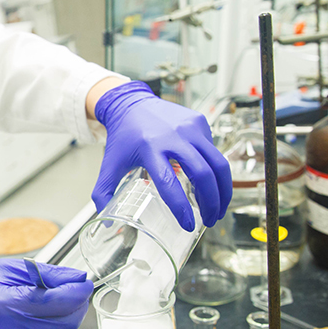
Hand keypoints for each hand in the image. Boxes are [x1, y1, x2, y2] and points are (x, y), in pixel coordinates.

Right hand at [0, 259, 91, 328]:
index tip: (85, 285)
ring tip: (55, 314)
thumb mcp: (5, 271)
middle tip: (72, 298)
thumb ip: (45, 274)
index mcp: (5, 304)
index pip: (58, 301)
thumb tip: (77, 278)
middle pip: (64, 325)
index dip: (78, 292)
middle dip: (75, 309)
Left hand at [92, 80, 231, 229]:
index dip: (181, 207)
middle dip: (211, 202)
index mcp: (149, 148)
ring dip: (223, 190)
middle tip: (209, 220)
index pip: (168, 182)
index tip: (188, 225)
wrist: (130, 104)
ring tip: (218, 208)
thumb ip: (104, 193)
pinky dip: (216, 171)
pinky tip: (210, 183)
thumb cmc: (123, 137)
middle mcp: (173, 136)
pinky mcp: (199, 122)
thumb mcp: (110, 164)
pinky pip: (214, 151)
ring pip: (217, 163)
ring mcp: (189, 127)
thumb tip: (108, 223)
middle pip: (202, 174)